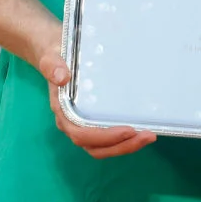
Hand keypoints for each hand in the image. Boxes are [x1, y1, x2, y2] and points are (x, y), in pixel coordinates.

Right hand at [37, 51, 157, 158]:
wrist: (55, 54)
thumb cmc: (55, 56)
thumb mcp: (51, 56)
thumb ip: (52, 65)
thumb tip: (62, 77)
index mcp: (62, 111)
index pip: (81, 134)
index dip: (104, 137)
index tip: (128, 130)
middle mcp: (71, 123)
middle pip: (95, 146)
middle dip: (122, 145)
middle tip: (148, 136)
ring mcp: (81, 124)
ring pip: (102, 147)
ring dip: (126, 145)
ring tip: (149, 136)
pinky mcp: (92, 120)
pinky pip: (107, 138)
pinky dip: (124, 140)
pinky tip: (142, 130)